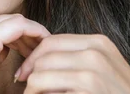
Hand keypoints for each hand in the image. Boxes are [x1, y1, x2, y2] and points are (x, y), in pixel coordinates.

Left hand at [15, 34, 129, 92]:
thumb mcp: (103, 70)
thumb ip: (77, 58)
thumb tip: (38, 58)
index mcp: (99, 43)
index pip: (51, 41)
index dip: (32, 57)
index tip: (25, 74)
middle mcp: (96, 53)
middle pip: (43, 57)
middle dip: (29, 74)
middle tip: (27, 90)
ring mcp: (92, 73)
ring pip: (39, 76)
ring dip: (32, 90)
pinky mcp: (88, 90)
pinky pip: (48, 92)